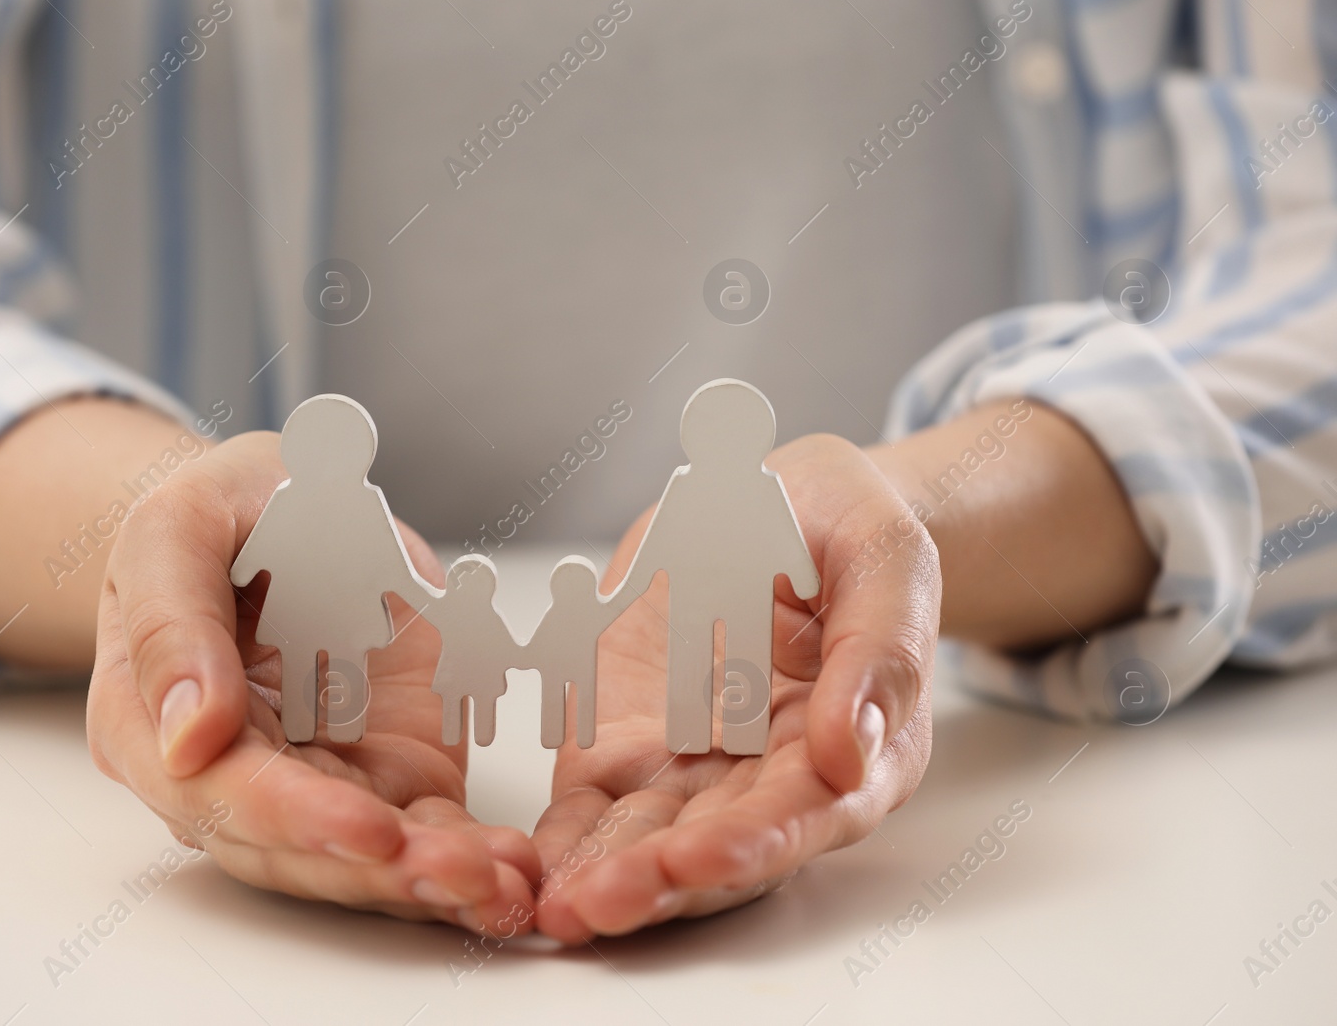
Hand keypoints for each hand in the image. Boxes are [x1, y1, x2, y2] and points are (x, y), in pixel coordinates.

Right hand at [86, 430, 539, 930]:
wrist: (278, 508)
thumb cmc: (218, 514)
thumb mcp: (177, 528)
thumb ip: (172, 622)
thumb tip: (188, 738)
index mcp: (154, 729)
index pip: (221, 797)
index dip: (297, 820)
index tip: (369, 830)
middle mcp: (229, 781)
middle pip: (298, 853)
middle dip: (384, 874)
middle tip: (465, 875)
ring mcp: (311, 786)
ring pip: (363, 863)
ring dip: (434, 883)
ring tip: (504, 886)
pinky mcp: (382, 779)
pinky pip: (421, 833)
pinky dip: (469, 857)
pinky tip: (515, 871)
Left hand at [532, 433, 938, 940]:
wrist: (779, 503)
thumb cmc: (847, 531)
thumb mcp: (886, 561)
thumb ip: (879, 650)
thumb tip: (850, 752)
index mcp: (856, 750)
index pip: (805, 813)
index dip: (753, 842)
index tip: (700, 858)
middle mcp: (770, 778)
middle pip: (717, 848)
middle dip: (659, 883)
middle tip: (601, 904)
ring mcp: (693, 768)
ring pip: (648, 841)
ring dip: (603, 877)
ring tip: (557, 910)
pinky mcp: (625, 747)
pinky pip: (591, 807)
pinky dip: (562, 842)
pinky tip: (527, 873)